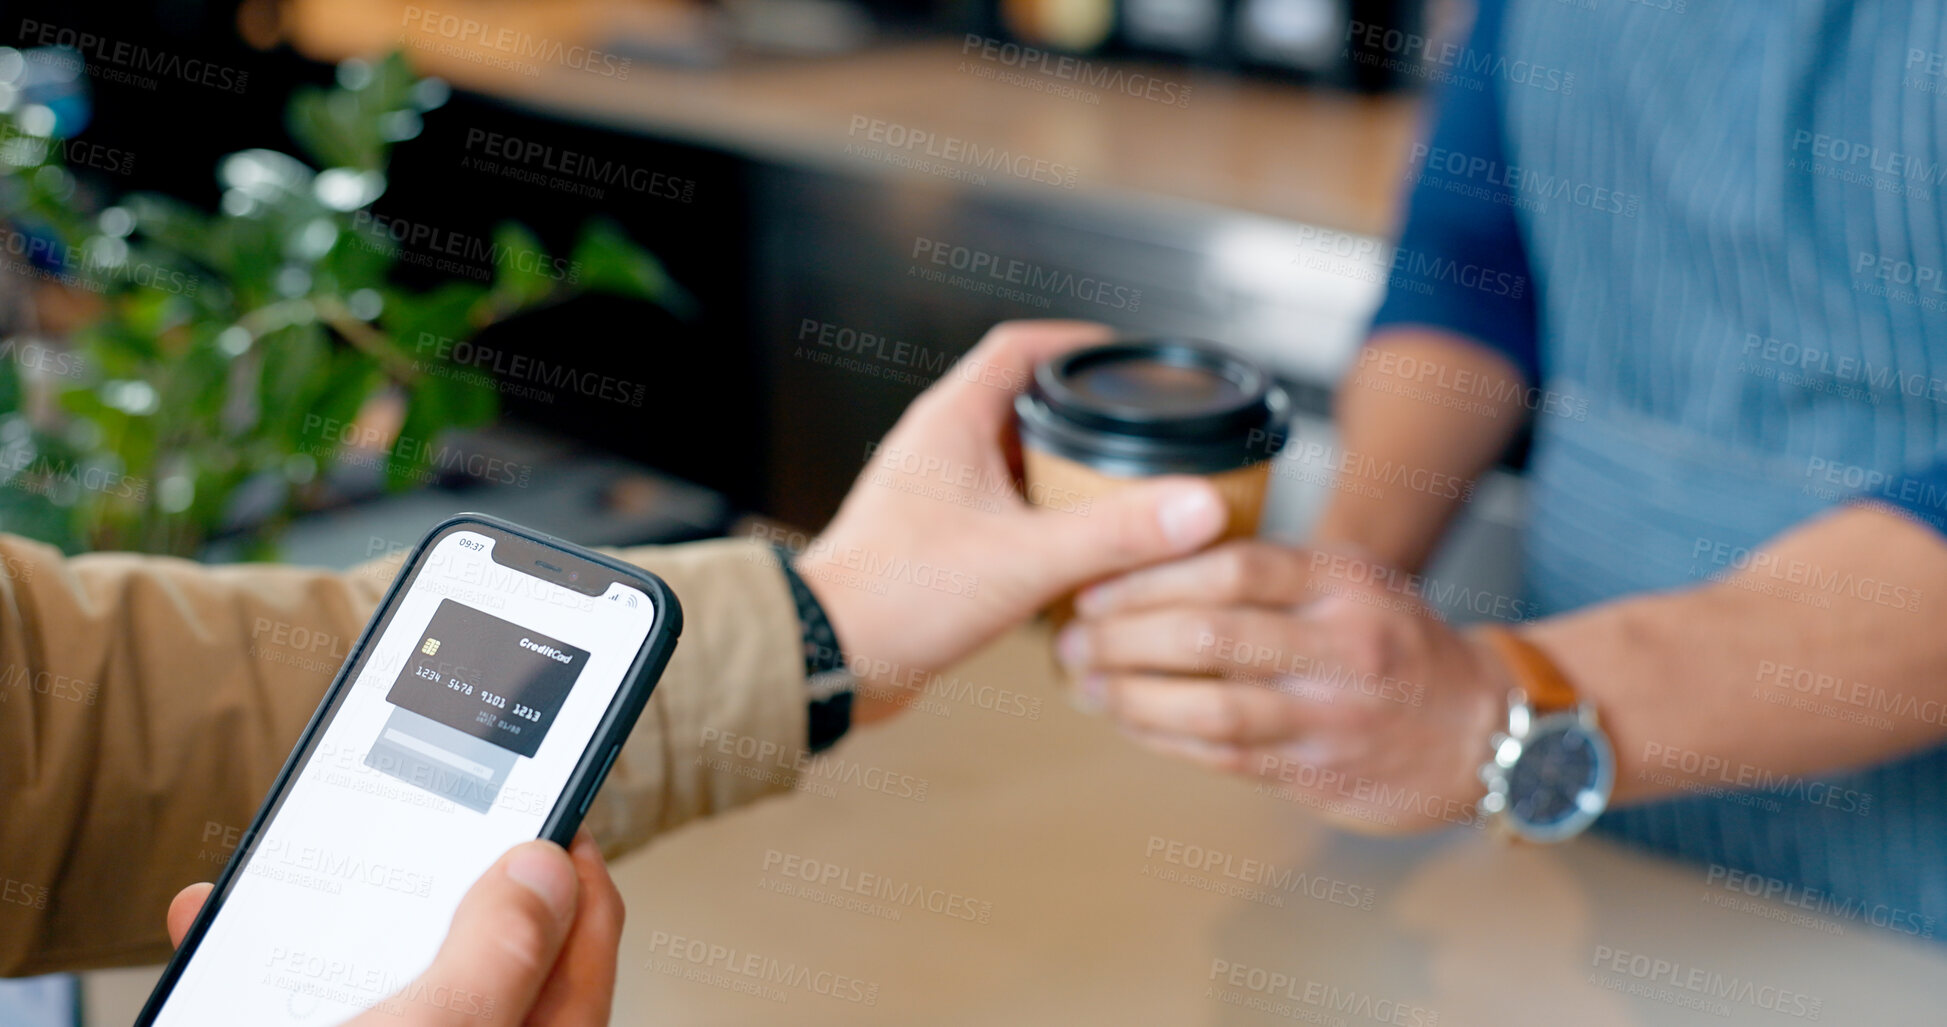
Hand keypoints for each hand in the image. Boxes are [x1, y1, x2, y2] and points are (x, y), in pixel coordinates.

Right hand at [167, 830, 623, 1025]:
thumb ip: (497, 956)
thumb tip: (543, 868)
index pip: (586, 928)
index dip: (568, 845)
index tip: (540, 782)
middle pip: (486, 942)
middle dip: (439, 869)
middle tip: (412, 808)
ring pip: (390, 970)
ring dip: (337, 909)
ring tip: (302, 862)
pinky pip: (320, 1003)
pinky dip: (269, 964)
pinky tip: (221, 930)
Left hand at [803, 320, 1228, 720]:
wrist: (830, 659)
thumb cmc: (896, 597)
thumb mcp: (1025, 559)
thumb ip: (1115, 532)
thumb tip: (1196, 506)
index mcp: (951, 422)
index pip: (1018, 347)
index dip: (1075, 342)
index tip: (1125, 355)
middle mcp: (938, 448)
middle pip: (1023, 404)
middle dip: (1084, 418)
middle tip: (1138, 434)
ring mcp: (934, 493)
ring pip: (1013, 461)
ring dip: (1064, 474)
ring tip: (1121, 494)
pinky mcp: (934, 538)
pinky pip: (1000, 508)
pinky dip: (1041, 518)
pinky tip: (1076, 553)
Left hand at [1058, 540, 1508, 832]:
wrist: (1484, 729)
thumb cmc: (1394, 642)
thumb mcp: (1349, 579)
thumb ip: (1267, 569)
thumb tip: (1147, 556)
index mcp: (1343, 581)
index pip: (1234, 564)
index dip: (1150, 576)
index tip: (1094, 584)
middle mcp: (1342, 645)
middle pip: (1209, 636)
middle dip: (1122, 638)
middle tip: (1072, 639)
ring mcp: (1332, 715)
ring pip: (1209, 707)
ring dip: (1131, 697)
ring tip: (1087, 685)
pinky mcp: (1320, 773)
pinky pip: (1222, 756)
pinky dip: (1163, 738)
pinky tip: (1130, 721)